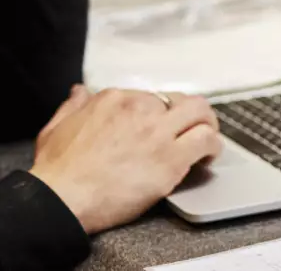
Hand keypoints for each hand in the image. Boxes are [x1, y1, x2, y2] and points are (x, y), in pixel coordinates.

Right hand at [29, 86, 222, 233]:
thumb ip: (73, 107)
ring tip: (207, 139)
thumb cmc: (57, 172)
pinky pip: (206, 140)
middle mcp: (140, 109)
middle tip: (191, 129)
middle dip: (188, 113)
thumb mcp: (56, 128)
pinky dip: (213, 147)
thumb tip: (80, 91)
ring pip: (200, 113)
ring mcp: (158, 132)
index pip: (151, 96)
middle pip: (180, 100)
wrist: (61, 200)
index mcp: (114, 100)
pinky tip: (209, 156)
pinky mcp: (171, 157)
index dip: (160, 112)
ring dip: (208, 125)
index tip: (162, 126)